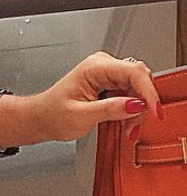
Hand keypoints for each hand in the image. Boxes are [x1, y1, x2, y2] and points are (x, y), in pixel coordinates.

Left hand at [0, 52, 163, 147]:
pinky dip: (131, 111)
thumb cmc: (53, 114)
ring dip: (137, 111)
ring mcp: (108, 74)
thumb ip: (111, 109)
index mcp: (95, 67)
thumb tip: (137, 105)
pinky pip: (131, 94)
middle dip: (142, 105)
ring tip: (127, 129)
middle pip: (139, 79)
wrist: (42, 117)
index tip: (154, 110)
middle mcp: (103, 66)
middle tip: (134, 127)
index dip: (148, 92)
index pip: (133, 72)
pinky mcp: (111, 84)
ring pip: (138, 89)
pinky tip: (124, 123)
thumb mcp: (82, 116)